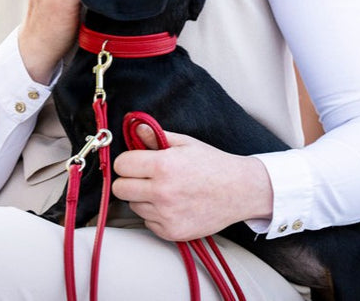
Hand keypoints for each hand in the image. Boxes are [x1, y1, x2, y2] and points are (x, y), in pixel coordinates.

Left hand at [111, 124, 273, 241]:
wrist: (239, 191)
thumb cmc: (212, 165)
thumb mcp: (185, 144)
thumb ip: (156, 137)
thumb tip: (135, 127)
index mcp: (163, 166)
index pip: (121, 165)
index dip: (127, 161)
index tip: (135, 162)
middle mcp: (162, 192)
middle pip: (120, 189)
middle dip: (129, 181)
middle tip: (144, 177)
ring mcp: (166, 215)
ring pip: (133, 206)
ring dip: (142, 199)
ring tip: (164, 191)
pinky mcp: (172, 232)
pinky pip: (148, 222)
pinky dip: (155, 215)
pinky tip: (172, 205)